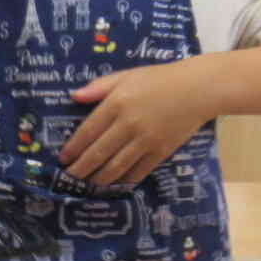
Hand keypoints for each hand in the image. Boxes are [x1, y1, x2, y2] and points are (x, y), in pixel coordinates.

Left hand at [61, 62, 211, 187]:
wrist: (197, 89)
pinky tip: (115, 184)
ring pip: (116, 166)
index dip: (73, 148)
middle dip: (81, 168)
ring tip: (88, 184)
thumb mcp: (126, 75)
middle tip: (70, 177)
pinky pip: (138, 171)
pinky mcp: (160, 151)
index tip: (63, 158)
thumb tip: (74, 96)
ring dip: (99, 178)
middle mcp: (128, 124)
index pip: (87, 131)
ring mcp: (145, 140)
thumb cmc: (159, 79)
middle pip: (98, 153)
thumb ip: (99, 86)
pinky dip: (124, 180)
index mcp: (116, 103)